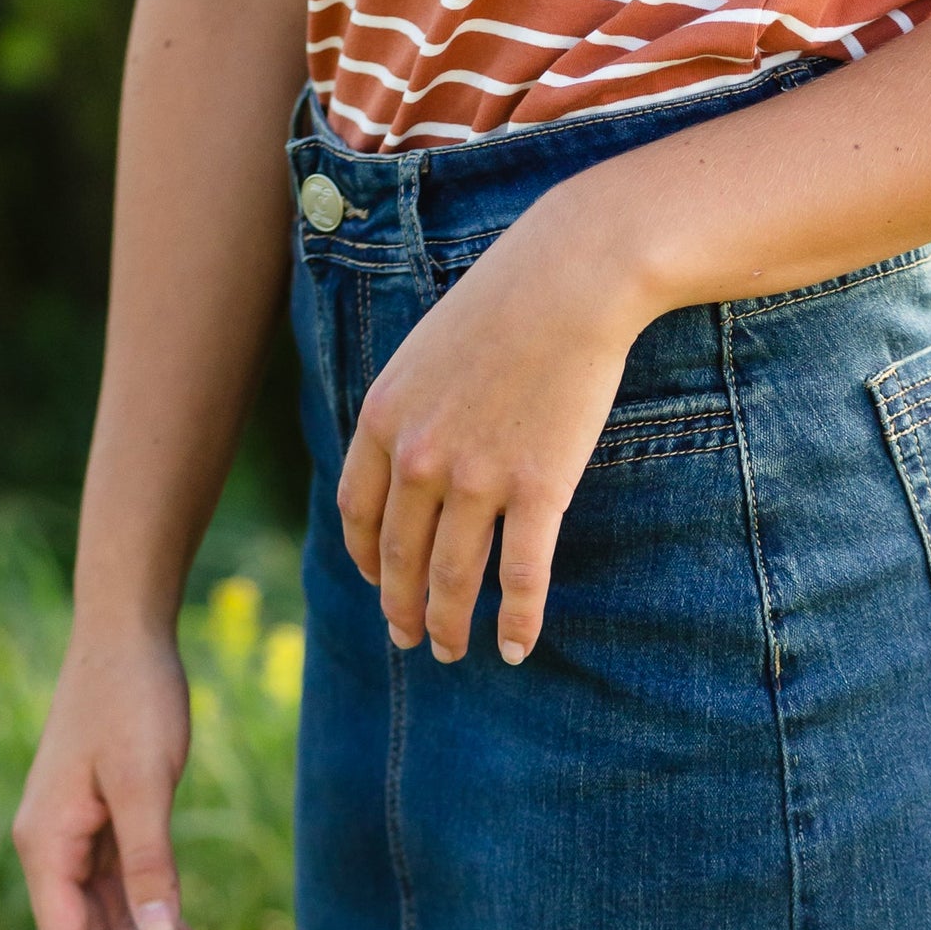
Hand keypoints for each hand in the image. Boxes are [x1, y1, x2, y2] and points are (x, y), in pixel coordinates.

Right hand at [13, 630, 222, 929]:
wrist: (126, 636)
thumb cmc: (133, 700)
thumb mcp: (146, 783)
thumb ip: (151, 862)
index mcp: (47, 846)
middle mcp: (52, 850)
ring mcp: (76, 838)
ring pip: (114, 922)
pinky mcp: (102, 824)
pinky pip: (123, 892)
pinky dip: (156, 921)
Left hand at [336, 185, 651, 661]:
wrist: (571, 277)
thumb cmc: (506, 304)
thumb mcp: (427, 352)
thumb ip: (409, 411)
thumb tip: (411, 462)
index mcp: (384, 420)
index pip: (358, 514)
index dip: (367, 562)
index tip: (380, 587)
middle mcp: (420, 457)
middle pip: (400, 558)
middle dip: (402, 610)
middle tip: (411, 640)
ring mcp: (478, 477)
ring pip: (453, 578)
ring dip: (450, 626)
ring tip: (453, 652)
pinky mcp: (538, 488)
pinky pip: (521, 575)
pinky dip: (518, 620)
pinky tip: (517, 647)